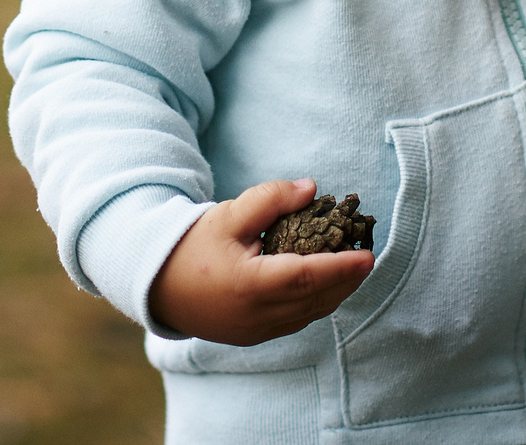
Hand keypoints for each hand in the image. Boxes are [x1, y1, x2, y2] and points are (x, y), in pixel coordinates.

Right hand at [147, 179, 374, 344]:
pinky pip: (294, 322)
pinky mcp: (253, 336)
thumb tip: (311, 189)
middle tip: (367, 257)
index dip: (342, 268)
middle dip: (346, 280)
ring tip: (353, 269)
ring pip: (308, 314)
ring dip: (334, 294)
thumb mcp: (228, 215)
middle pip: (315, 300)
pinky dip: (315, 304)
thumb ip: (270, 199)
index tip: (368, 255)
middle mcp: (256, 315)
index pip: (308, 277)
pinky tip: (325, 285)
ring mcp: (255, 331)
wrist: (158, 286)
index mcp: (249, 285)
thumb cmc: (192, 246)